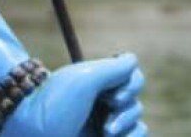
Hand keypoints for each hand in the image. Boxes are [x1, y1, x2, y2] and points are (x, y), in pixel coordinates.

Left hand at [1, 53, 146, 136]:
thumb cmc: (52, 108)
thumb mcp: (85, 79)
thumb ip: (114, 67)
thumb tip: (132, 61)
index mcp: (95, 86)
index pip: (131, 76)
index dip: (130, 82)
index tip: (109, 91)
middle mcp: (100, 107)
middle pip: (135, 100)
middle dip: (125, 106)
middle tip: (107, 112)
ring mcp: (103, 131)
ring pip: (138, 123)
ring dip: (127, 122)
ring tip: (105, 132)